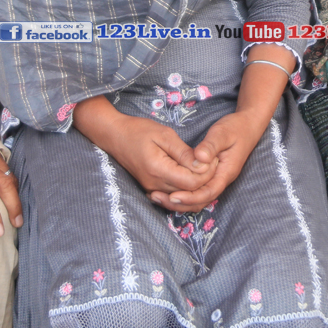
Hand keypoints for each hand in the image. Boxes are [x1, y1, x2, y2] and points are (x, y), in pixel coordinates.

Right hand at [100, 115, 214, 197]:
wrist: (114, 136)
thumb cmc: (138, 130)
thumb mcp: (164, 135)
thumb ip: (184, 153)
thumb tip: (203, 165)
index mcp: (159, 170)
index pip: (192, 183)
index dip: (207, 172)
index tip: (213, 157)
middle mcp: (155, 185)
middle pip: (189, 192)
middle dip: (205, 179)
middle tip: (212, 160)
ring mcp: (152, 188)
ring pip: (183, 196)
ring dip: (196, 184)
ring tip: (203, 165)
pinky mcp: (151, 188)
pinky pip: (173, 194)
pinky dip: (186, 188)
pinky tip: (191, 173)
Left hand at [149, 112, 263, 212]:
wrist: (248, 126)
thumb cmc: (235, 128)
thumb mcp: (222, 133)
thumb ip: (211, 146)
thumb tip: (198, 158)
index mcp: (225, 173)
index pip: (207, 193)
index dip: (190, 197)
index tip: (172, 196)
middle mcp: (221, 180)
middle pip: (200, 201)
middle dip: (179, 204)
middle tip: (156, 198)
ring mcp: (216, 179)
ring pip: (197, 198)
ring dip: (179, 201)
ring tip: (156, 196)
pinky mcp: (210, 175)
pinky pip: (196, 190)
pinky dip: (182, 193)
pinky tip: (166, 189)